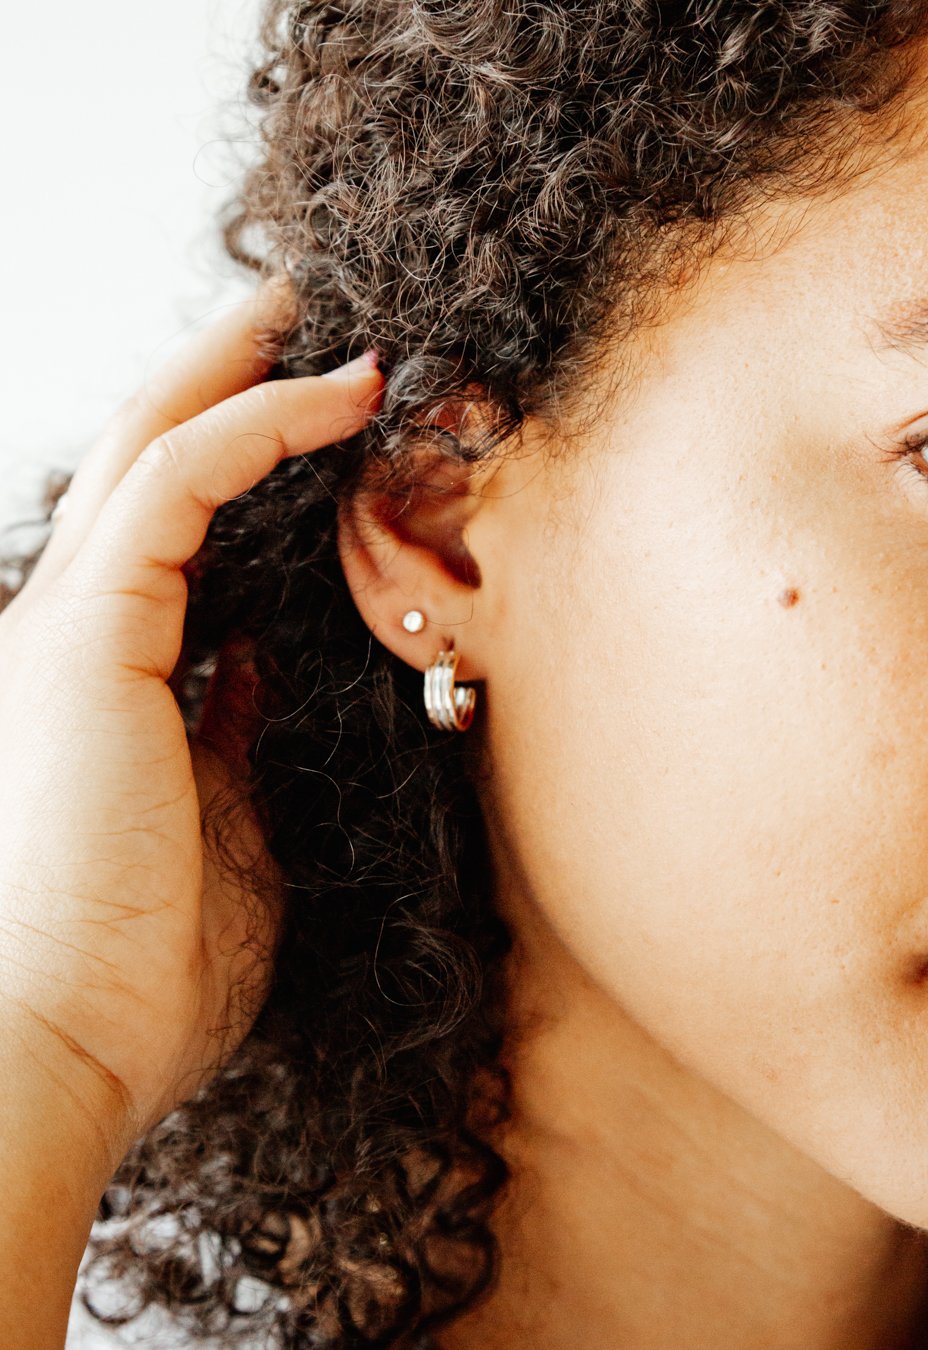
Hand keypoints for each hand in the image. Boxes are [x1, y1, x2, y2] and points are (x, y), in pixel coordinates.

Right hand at [0, 286, 383, 1166]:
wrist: (59, 1055)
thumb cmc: (141, 977)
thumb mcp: (224, 835)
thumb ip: (236, 741)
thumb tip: (258, 672)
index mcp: (102, 685)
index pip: (172, 545)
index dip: (243, 478)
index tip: (326, 440)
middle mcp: (67, 636)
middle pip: (146, 465)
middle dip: (220, 382)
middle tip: (298, 320)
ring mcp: (65, 628)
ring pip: (151, 448)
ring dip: (238, 373)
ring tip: (318, 321)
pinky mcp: (85, 633)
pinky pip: (178, 485)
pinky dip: (258, 425)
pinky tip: (343, 393)